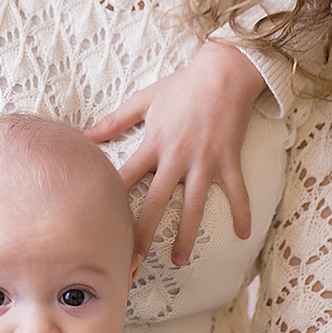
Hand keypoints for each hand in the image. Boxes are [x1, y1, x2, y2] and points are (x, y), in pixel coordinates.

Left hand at [85, 44, 265, 263]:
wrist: (224, 72)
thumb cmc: (183, 85)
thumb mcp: (145, 99)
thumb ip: (116, 119)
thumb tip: (87, 134)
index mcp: (153, 143)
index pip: (126, 178)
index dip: (110, 203)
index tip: (99, 226)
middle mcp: (176, 157)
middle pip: (155, 203)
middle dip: (142, 234)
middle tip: (132, 261)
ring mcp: (204, 161)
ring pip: (194, 206)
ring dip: (186, 235)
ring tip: (179, 259)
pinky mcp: (229, 160)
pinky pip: (237, 192)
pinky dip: (242, 212)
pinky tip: (244, 235)